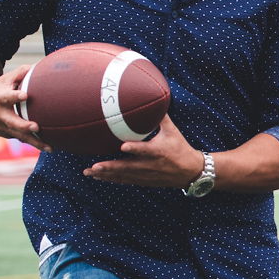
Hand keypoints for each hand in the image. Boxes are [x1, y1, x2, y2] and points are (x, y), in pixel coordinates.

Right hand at [0, 64, 49, 151]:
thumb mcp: (5, 79)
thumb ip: (20, 73)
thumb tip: (37, 66)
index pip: (7, 97)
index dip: (15, 96)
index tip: (26, 95)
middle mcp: (0, 114)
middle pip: (12, 121)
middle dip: (24, 125)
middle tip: (36, 127)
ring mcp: (2, 126)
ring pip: (19, 135)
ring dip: (34, 142)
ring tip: (50, 148)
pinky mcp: (6, 134)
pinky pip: (21, 139)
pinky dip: (33, 144)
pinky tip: (48, 147)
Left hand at [84, 114, 199, 188]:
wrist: (189, 171)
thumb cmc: (180, 147)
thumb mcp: (173, 131)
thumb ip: (161, 117)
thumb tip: (155, 97)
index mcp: (159, 151)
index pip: (146, 150)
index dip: (135, 149)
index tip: (123, 146)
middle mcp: (151, 165)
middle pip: (128, 167)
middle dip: (111, 167)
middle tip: (94, 166)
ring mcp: (146, 175)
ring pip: (123, 176)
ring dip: (106, 175)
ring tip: (89, 172)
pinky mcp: (144, 181)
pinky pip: (125, 180)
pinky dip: (111, 179)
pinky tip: (98, 177)